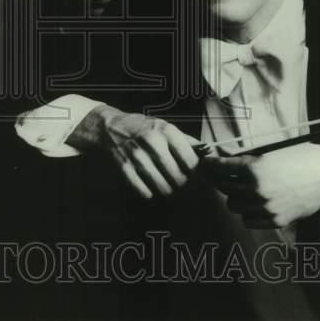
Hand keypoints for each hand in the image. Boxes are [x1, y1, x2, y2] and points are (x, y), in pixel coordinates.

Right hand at [69, 105, 198, 198]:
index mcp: (167, 131)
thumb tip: (210, 156)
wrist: (109, 126)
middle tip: (187, 193)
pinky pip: (143, 190)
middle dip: (184, 189)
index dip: (198, 176)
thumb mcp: (165, 127)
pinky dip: (149, 194)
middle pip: (178, 177)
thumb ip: (187, 141)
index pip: (191, 161)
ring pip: (162, 187)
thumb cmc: (141, 128)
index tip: (200, 182)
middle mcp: (153, 142)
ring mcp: (137, 155)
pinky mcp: (124, 167)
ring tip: (171, 192)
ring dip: (168, 193)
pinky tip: (151, 190)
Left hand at [203, 138, 319, 228]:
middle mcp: (257, 189)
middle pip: (225, 189)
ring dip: (235, 199)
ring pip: (234, 207)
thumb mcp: (270, 153)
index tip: (205, 164)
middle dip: (223, 182)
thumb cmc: (301, 158)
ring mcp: (266, 207)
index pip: (221, 168)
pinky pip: (249, 221)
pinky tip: (252, 205)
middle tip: (224, 178)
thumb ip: (247, 160)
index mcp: (254, 169)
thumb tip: (226, 158)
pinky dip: (247, 213)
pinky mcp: (276, 220)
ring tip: (241, 192)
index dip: (211, 165)